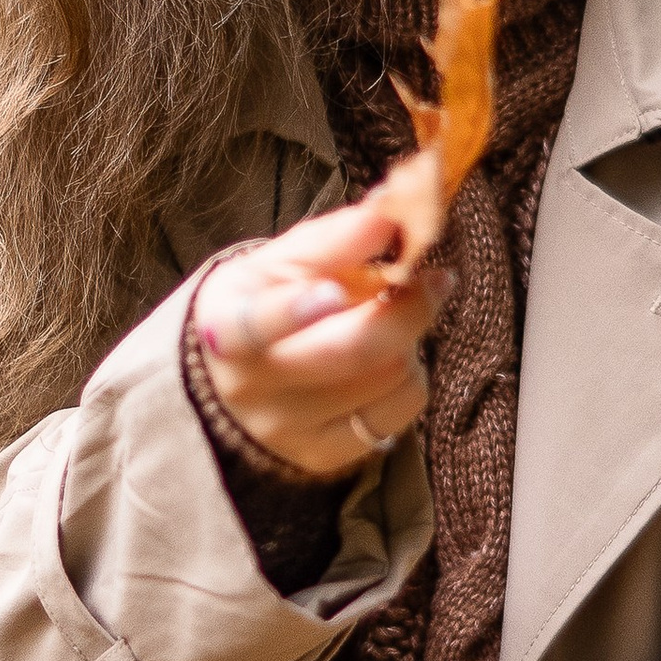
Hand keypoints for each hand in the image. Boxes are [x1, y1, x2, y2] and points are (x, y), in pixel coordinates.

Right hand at [193, 192, 444, 480]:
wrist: (231, 378)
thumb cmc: (263, 302)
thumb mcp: (279, 262)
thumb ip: (334, 237)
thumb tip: (393, 205)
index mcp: (226, 327)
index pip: (255, 325)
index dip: (293, 310)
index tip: (332, 290)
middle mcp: (251, 387)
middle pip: (349, 352)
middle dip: (407, 308)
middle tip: (434, 279)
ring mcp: (287, 428)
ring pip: (386, 376)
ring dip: (408, 338)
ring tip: (393, 320)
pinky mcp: (324, 455)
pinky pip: (400, 412)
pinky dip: (410, 377)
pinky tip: (392, 359)